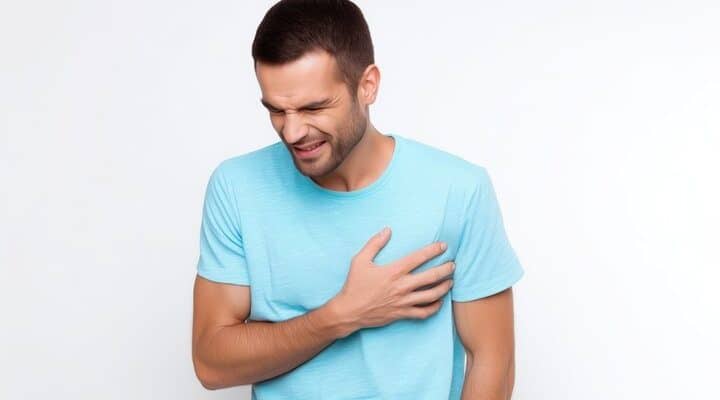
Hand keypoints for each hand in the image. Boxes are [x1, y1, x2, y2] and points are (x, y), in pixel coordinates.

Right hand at [330, 227, 454, 335]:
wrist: (349, 311)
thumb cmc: (354, 285)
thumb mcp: (359, 260)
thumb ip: (374, 244)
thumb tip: (388, 230)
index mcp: (393, 271)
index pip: (419, 258)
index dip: (433, 250)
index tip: (444, 246)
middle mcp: (401, 286)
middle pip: (431, 277)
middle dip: (446, 269)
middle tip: (453, 265)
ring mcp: (403, 302)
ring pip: (432, 295)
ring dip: (444, 287)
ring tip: (451, 281)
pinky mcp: (402, 314)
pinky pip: (424, 313)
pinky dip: (435, 307)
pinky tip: (439, 301)